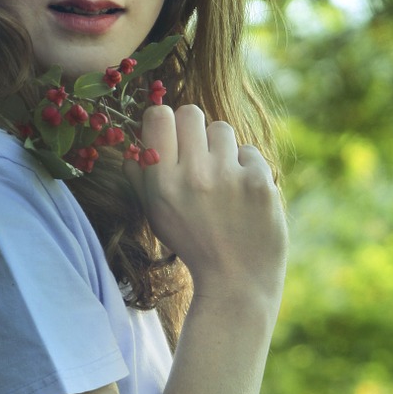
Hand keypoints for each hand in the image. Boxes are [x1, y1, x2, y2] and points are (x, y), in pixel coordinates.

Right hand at [125, 104, 286, 306]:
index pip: (159, 116)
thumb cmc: (194, 246)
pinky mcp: (259, 181)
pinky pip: (249, 151)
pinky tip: (243, 194)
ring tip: (222, 178)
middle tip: (199, 155)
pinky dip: (246, 168)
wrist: (237, 281)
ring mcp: (228, 176)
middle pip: (191, 112)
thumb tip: (133, 148)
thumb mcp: (157, 217)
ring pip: (221, 129)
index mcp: (161, 183)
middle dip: (193, 130)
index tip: (171, 136)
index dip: (165, 121)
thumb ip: (141, 180)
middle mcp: (193, 175)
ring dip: (221, 148)